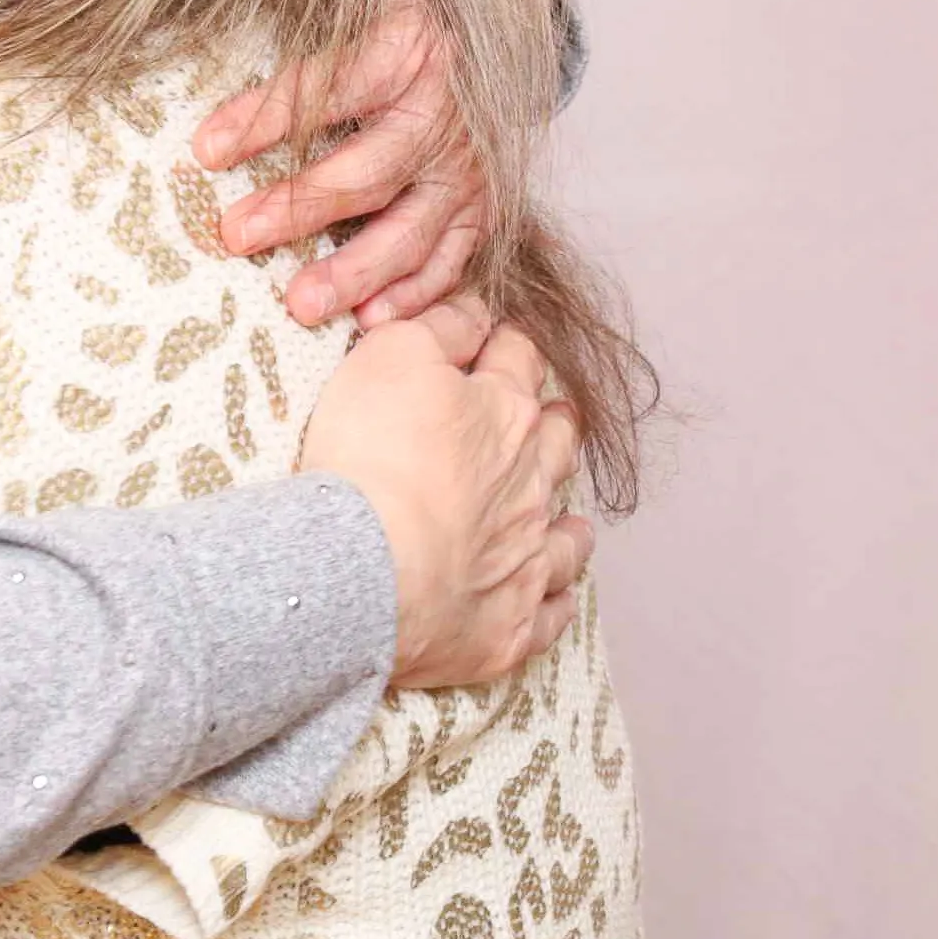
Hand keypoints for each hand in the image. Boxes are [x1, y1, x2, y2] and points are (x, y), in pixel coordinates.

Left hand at [194, 0, 490, 325]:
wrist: (489, 28)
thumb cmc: (403, 13)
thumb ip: (298, 4)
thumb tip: (217, 3)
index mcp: (403, 50)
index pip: (324, 88)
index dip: (264, 119)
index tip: (205, 148)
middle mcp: (440, 115)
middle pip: (367, 170)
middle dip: (299, 207)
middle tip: (236, 235)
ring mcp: (466, 167)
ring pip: (411, 229)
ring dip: (355, 271)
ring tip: (300, 304)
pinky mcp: (481, 204)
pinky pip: (451, 257)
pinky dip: (415, 293)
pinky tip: (372, 319)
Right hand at [298, 295, 589, 690]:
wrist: (366, 569)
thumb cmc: (373, 454)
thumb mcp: (391, 356)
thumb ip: (440, 327)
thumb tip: (477, 311)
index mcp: (504, 414)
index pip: (518, 362)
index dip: (509, 345)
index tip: (502, 339)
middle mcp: (530, 485)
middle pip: (555, 446)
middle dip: (553, 426)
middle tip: (549, 418)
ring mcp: (525, 559)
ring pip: (565, 535)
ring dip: (567, 522)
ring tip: (571, 520)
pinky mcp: (509, 627)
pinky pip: (550, 613)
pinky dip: (556, 600)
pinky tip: (555, 594)